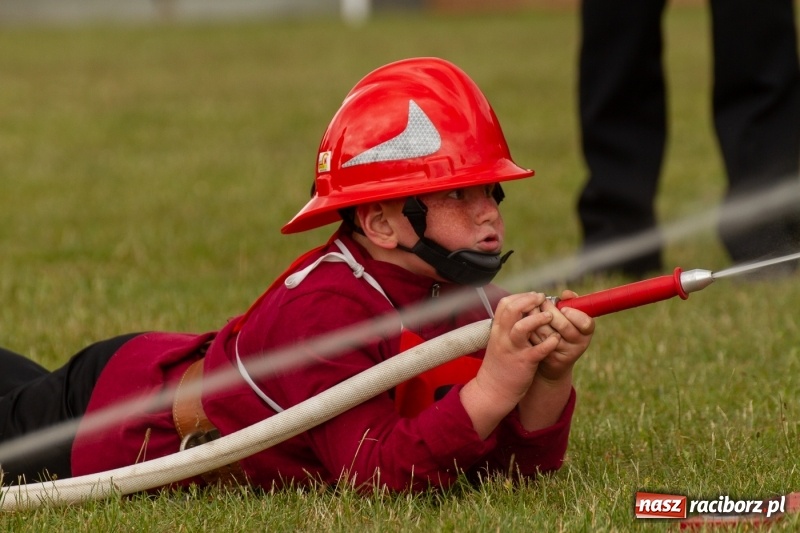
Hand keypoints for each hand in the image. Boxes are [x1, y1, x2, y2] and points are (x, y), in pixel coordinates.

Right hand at [460, 292, 560, 437]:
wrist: (492, 390)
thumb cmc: (499, 364)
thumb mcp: (499, 341)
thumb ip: (507, 327)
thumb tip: (522, 313)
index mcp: (497, 330)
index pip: (505, 304)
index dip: (520, 296)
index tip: (533, 296)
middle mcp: (503, 337)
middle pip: (512, 310)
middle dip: (529, 301)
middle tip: (542, 299)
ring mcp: (513, 349)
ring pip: (521, 327)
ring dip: (538, 319)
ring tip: (550, 316)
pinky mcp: (523, 363)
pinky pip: (537, 350)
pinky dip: (548, 343)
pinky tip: (556, 340)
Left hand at [534, 289, 594, 381]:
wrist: (556, 356)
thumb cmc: (564, 328)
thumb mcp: (572, 317)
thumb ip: (571, 303)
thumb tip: (566, 293)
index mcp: (586, 332)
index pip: (585, 323)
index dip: (574, 314)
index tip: (563, 307)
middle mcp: (577, 344)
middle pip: (563, 326)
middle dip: (550, 311)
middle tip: (542, 301)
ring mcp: (562, 352)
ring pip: (546, 332)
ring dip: (536, 317)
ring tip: (532, 307)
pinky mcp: (547, 357)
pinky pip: (535, 339)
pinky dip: (529, 328)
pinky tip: (526, 320)